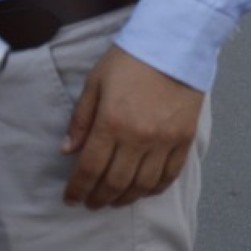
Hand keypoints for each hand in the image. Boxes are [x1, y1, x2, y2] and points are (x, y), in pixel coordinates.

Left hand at [62, 49, 203, 207]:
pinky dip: (154, 189)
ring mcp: (163, 142)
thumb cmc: (129, 61)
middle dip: (99, 198)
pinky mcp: (184, 141)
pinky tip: (142, 191)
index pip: (90, 168)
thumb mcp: (95, 83)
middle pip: (115, 182)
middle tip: (90, 204)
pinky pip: (169, 175)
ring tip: (113, 201)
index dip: (78, 188)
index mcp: (111, 123)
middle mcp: (138, 138)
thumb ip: (81, 119)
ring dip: (125, 198)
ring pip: (142, 185)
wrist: (174, 46)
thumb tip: (67, 151)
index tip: (71, 199)